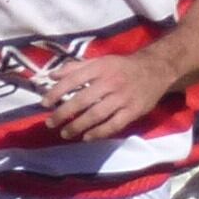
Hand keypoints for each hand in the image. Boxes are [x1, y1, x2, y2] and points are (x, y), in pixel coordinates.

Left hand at [36, 50, 175, 142]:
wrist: (155, 70)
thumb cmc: (121, 67)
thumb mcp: (100, 61)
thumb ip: (75, 68)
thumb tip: (51, 75)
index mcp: (100, 68)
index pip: (73, 80)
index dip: (56, 92)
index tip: (44, 104)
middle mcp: (110, 82)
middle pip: (82, 100)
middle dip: (64, 113)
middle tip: (50, 123)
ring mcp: (122, 98)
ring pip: (96, 115)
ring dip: (78, 126)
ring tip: (65, 134)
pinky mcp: (133, 111)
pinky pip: (113, 125)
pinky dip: (99, 133)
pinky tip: (87, 138)